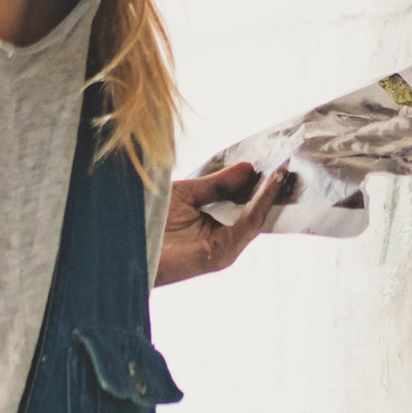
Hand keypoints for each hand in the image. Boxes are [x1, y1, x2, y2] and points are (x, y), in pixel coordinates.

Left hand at [155, 160, 290, 286]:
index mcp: (214, 227)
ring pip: (256, 218)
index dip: (260, 182)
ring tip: (282, 169)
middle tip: (288, 159)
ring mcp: (223, 249)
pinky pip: (247, 226)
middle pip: (255, 212)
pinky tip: (266, 184)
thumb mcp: (187, 193)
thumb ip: (218, 184)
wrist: (123, 242)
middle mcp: (222, 240)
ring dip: (270, 194)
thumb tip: (249, 169)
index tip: (276, 157)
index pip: (245, 203)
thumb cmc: (147, 221)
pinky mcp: (220, 255)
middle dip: (272, 187)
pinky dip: (259, 204)